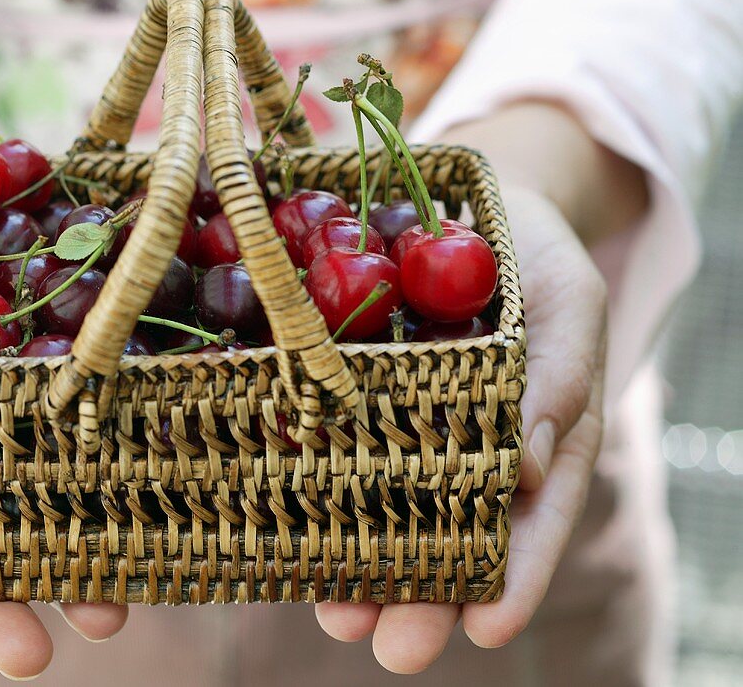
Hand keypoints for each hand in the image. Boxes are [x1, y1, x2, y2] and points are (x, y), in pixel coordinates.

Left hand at [314, 184, 607, 671]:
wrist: (465, 203)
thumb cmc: (529, 254)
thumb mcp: (566, 299)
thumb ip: (559, 374)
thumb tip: (525, 464)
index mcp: (529, 435)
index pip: (530, 518)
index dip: (514, 576)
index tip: (488, 629)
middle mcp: (460, 445)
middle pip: (446, 534)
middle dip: (422, 595)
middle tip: (396, 648)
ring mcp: (396, 425)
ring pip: (379, 508)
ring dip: (357, 565)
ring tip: (337, 614)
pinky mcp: (339, 396)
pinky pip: (322, 445)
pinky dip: (303, 487)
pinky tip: (279, 527)